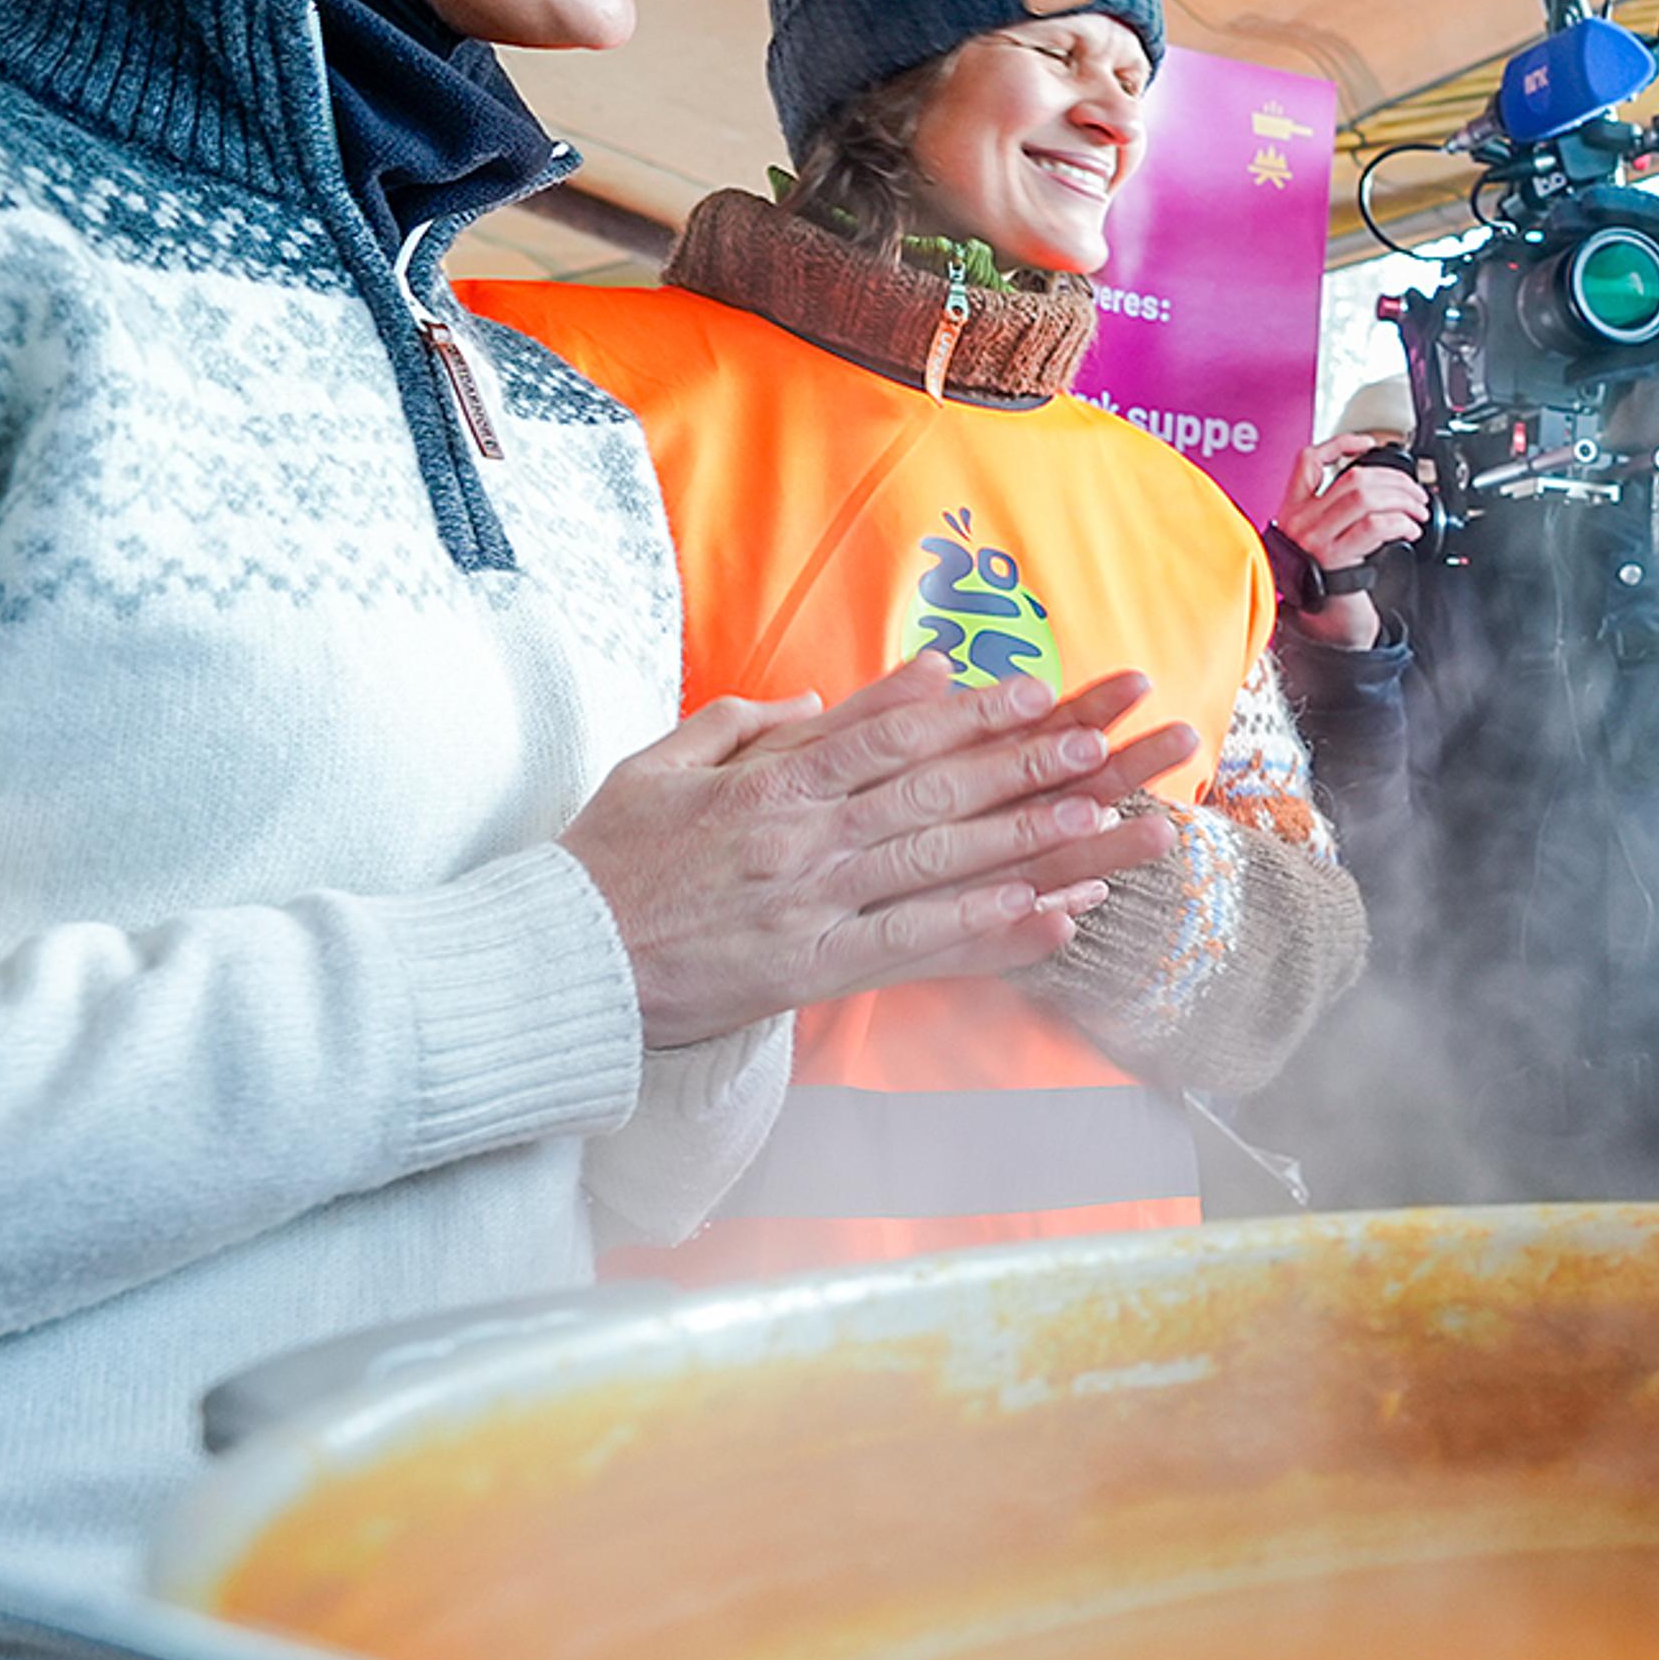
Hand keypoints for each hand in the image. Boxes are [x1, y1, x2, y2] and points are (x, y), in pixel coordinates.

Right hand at [563, 659, 1198, 1047]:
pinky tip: (1044, 915)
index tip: (1028, 688)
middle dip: (1019, 762)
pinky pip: (911, 944)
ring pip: (937, 862)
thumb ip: (746, 725)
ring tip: (1100, 817)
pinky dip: (981, 929)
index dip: (963, 710)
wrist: (557, 962)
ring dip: (1025, 839)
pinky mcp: (809, 971)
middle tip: (1096, 738)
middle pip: (931, 790)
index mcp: (769, 783)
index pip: (883, 734)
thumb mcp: (662, 763)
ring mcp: (810, 905)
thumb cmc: (606, 861)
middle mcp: (800, 837)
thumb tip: (822, 702)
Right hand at [1270, 437, 1429, 649]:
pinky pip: (1373, 526)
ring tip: (1417, 511)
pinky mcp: (1332, 559)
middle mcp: (1298, 521)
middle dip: (1395, 481)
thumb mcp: (1324, 542)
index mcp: (1293, 511)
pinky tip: (1411, 529)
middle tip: (1416, 493)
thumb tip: (1383, 490)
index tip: (1368, 443)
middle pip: (1352, 478)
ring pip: (1364, 496)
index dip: (1340, 444)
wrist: (1325, 631)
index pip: (1307, 461)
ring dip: (1402, 500)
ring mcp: (1313, 540)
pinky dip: (1400, 522)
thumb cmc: (1330, 587)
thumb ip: (1337, 514)